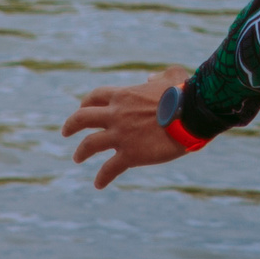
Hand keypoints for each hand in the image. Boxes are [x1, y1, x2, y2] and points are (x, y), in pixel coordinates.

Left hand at [63, 66, 197, 189]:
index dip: (87, 102)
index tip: (83, 106)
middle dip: (70, 125)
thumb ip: (162, 75)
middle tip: (65, 132)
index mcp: (124, 96)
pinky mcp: (130, 154)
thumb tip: (150, 77)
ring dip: (81, 152)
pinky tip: (99, 184)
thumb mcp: (175, 77)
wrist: (193, 115)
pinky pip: (110, 169)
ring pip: (89, 145)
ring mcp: (121, 136)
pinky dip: (102, 177)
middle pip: (82, 119)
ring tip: (78, 158)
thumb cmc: (187, 94)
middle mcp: (116, 115)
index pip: (96, 96)